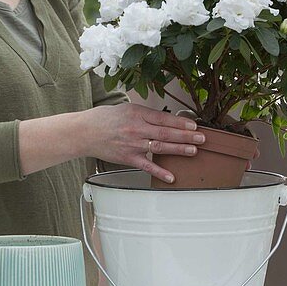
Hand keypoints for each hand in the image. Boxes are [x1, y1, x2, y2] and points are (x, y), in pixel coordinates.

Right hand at [83, 104, 205, 183]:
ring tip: (193, 150)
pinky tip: (171, 177)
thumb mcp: (127, 109)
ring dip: (178, 149)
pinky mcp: (128, 158)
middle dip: (186, 136)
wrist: (84, 132)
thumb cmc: (105, 119)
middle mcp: (136, 129)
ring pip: (160, 147)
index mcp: (137, 114)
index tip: (193, 125)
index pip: (163, 118)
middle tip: (201, 138)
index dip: (180, 122)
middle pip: (165, 133)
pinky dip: (160, 172)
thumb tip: (166, 120)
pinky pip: (147, 166)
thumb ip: (146, 114)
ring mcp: (133, 145)